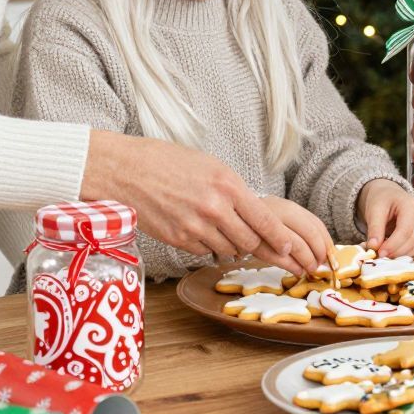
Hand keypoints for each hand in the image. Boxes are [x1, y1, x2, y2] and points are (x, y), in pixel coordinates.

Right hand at [82, 130, 325, 272]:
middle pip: (250, 241)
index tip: (289, 248)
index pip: (266, 220)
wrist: (125, 170)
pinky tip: (197, 230)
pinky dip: (207, 246)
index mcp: (228, 185)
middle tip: (254, 241)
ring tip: (220, 229)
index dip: (281, 239)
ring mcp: (196, 227)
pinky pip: (205, 251)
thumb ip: (233, 191)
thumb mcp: (210, 167)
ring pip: (228, 249)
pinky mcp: (178, 239)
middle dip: (255, 243)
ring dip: (230, 244)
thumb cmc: (166, 162)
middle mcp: (216, 208)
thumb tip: (252, 212)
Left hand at [359, 179, 413, 256]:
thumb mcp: (374, 211)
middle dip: (396, 251)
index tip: (379, 254)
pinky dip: (406, 252)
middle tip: (381, 256)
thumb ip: (374, 229)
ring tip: (386, 254)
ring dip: (401, 254)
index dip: (393, 245)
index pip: (405, 230)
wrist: (389, 195)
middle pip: (413, 239)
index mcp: (412, 204)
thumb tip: (374, 247)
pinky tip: (394, 251)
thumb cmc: (382, 201)